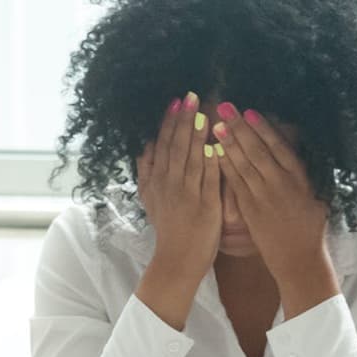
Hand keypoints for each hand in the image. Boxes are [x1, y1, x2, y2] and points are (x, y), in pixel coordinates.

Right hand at [134, 92, 219, 326]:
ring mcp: (186, 195)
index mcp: (157, 180)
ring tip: (200, 113)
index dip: (169, 122)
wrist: (176, 260)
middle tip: (189, 96)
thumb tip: (144, 144)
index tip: (176, 101)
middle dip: (182, 121)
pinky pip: (206, 180)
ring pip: (189, 160)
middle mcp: (169, 184)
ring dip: (194, 136)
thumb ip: (147, 170)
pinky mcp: (204, 206)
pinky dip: (208, 163)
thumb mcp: (149, 197)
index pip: (163, 145)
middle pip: (175, 147)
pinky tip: (212, 146)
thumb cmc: (168, 228)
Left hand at [213, 105, 336, 314]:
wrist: (299, 258)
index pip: (279, 147)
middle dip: (240, 128)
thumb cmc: (309, 227)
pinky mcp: (250, 209)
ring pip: (244, 164)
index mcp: (299, 178)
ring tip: (215, 125)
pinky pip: (235, 184)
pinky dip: (224, 167)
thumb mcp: (314, 197)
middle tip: (225, 108)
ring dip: (229, 143)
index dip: (263, 128)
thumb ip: (300, 176)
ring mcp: (264, 196)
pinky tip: (213, 154)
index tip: (250, 112)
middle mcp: (281, 184)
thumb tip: (291, 154)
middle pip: (258, 151)